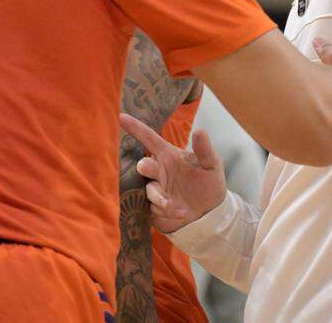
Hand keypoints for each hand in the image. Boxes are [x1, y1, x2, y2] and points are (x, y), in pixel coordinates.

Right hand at [119, 113, 226, 233]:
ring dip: (162, 198)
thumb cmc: (209, 181)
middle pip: (143, 165)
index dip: (135, 128)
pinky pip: (153, 209)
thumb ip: (204, 149)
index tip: (120, 117)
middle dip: (144, 166)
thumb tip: (200, 131)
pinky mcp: (154, 208)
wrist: (211, 212)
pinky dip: (166, 212)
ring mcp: (155, 189)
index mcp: (168, 155)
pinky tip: (181, 213)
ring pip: (149, 191)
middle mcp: (158, 171)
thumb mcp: (211, 164)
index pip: (149, 139)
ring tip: (178, 207)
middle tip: (145, 168)